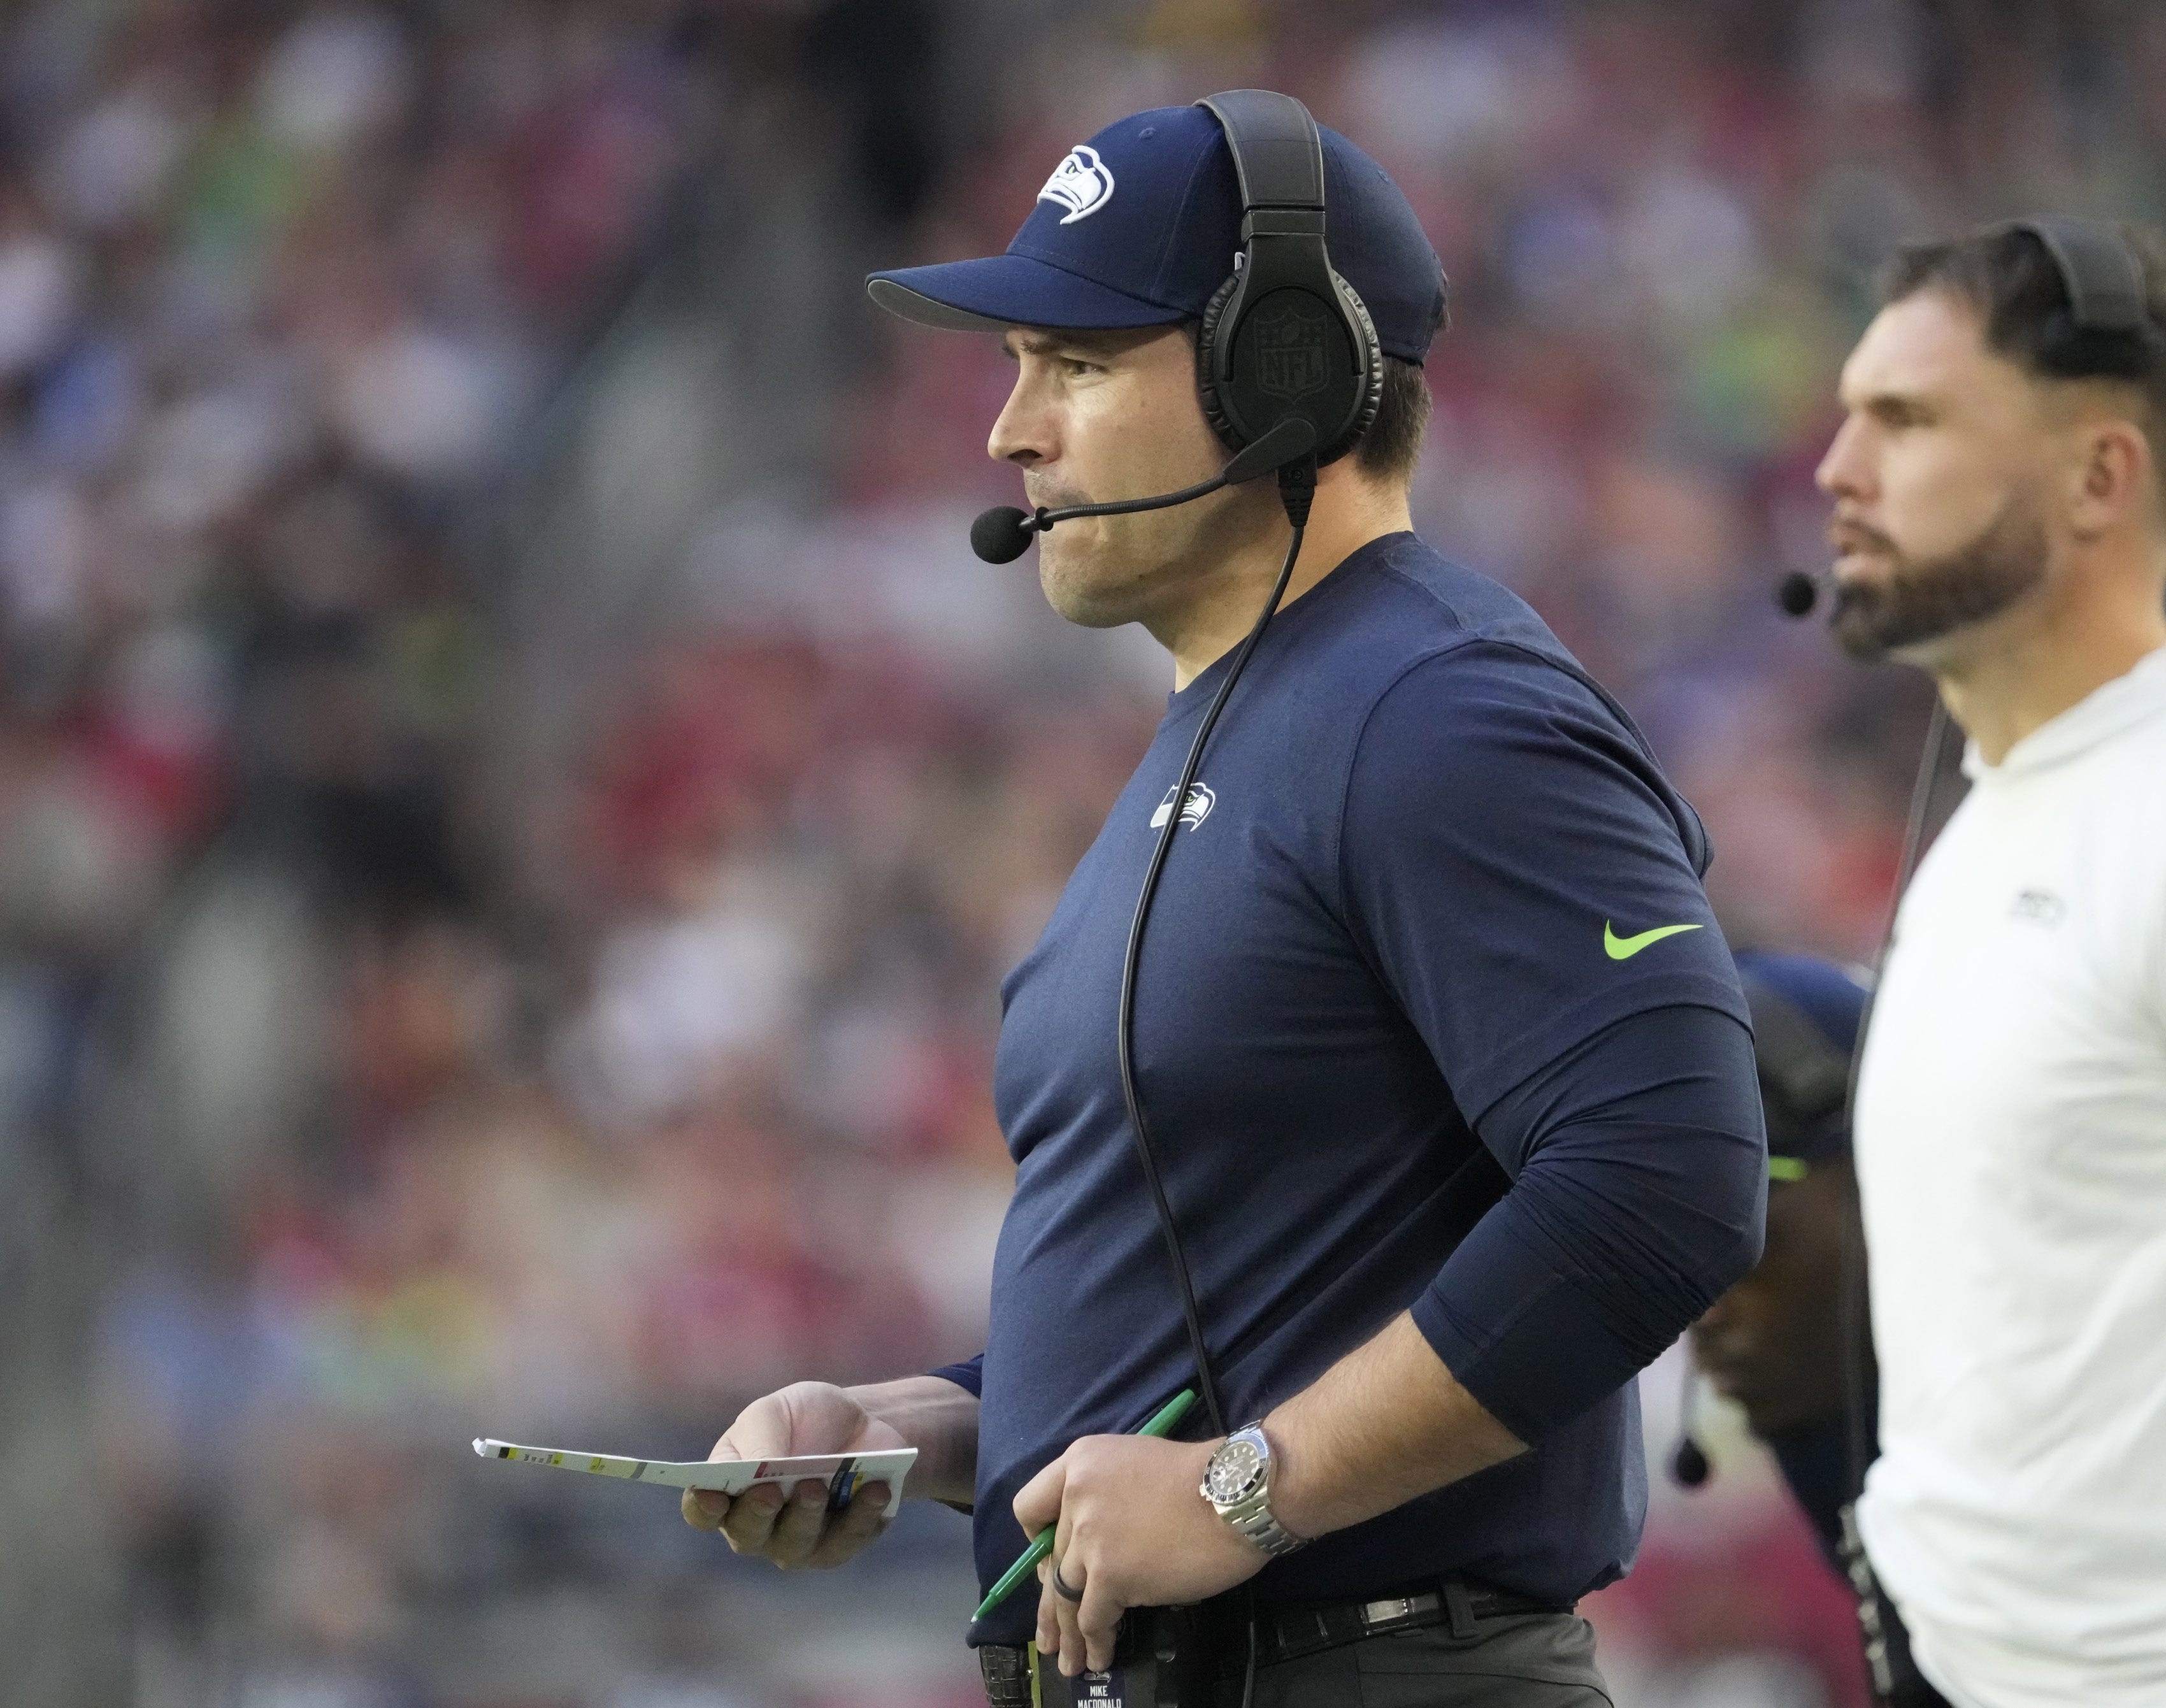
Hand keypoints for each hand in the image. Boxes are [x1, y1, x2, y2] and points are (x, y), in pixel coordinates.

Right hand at [680, 1381, 906, 1568]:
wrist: (862, 1423)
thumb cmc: (805, 1418)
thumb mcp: (777, 1411)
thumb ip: (760, 1438)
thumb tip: (759, 1468)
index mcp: (729, 1489)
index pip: (703, 1511)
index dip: (703, 1507)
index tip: (712, 1497)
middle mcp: (758, 1525)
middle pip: (747, 1535)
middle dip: (759, 1514)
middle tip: (772, 1491)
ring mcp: (799, 1541)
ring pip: (795, 1545)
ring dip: (808, 1516)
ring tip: (822, 1485)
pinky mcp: (841, 1545)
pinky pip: (847, 1541)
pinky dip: (861, 1516)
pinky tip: (875, 1491)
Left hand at [1014, 1434, 1264, 1674]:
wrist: (1234, 1493)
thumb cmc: (1200, 1476)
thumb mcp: (1137, 1463)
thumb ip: (1107, 1495)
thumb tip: (1103, 1541)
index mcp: (1080, 1462)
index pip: (1030, 1506)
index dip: (1037, 1541)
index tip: (1051, 1563)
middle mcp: (1075, 1497)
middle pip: (1051, 1561)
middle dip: (1050, 1604)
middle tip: (1050, 1635)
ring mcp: (1090, 1537)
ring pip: (1064, 1596)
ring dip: (1066, 1633)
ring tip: (1071, 1661)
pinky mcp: (1110, 1575)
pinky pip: (1092, 1618)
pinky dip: (1095, 1642)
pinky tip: (1101, 1656)